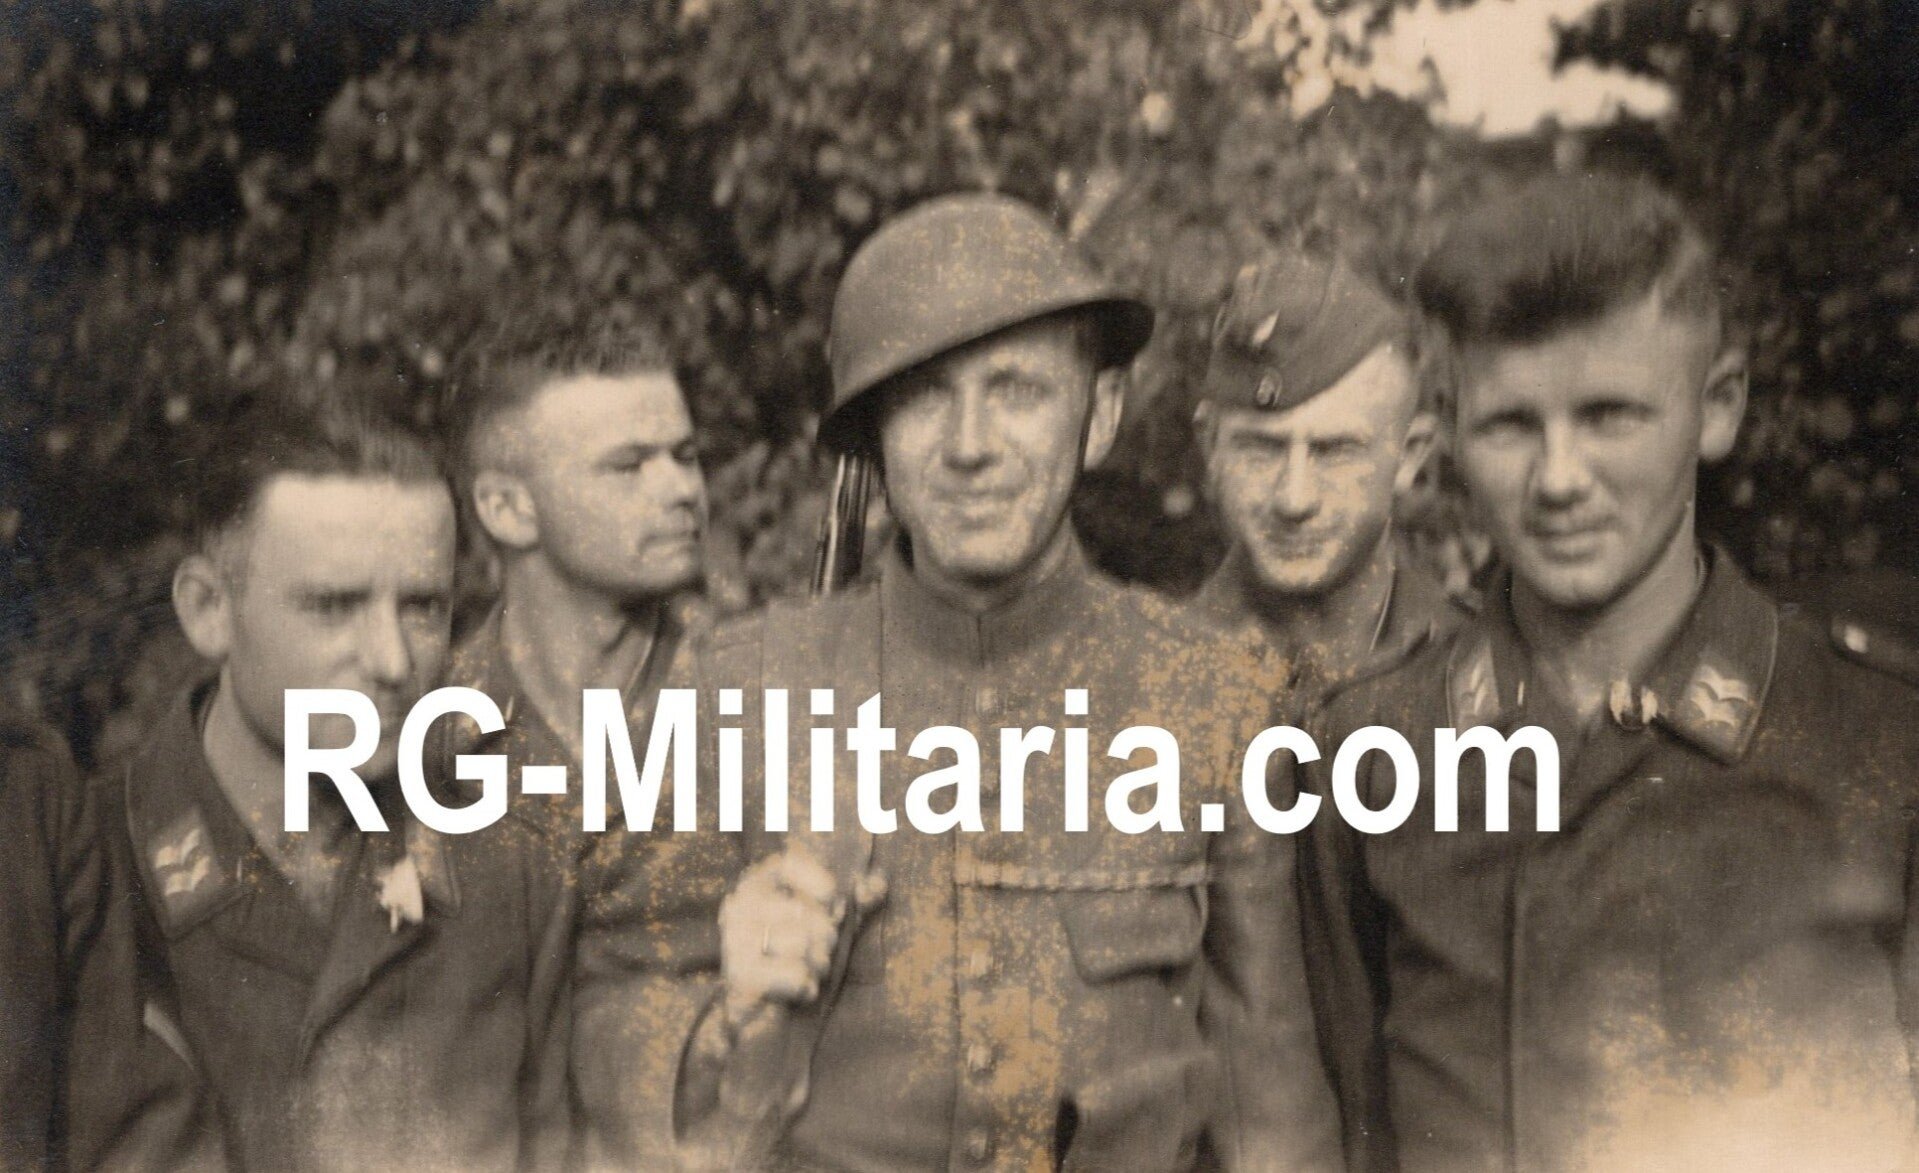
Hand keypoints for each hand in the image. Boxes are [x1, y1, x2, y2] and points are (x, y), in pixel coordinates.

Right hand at [718, 848, 884, 1027]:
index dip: (821, 885)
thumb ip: (859, 898)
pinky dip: (805, 988)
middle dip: (825, 939)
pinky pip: (796, 976)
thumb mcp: (833, 921)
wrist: (761, 1015)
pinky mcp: (739, 976)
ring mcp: (734, 940)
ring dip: (818, 965)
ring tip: (806, 971)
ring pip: (802, 944)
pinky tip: (796, 991)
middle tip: (815, 951)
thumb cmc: (800, 958)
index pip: (790, 863)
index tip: (832, 906)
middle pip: (806, 910)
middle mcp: (740, 905)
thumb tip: (877, 884)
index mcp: (758, 883)